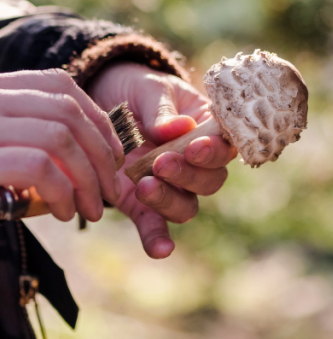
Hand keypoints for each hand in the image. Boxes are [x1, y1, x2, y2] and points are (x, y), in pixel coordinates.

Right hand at [0, 70, 122, 221]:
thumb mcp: (5, 146)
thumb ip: (34, 138)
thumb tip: (100, 157)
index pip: (59, 85)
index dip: (97, 120)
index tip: (114, 156)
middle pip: (67, 112)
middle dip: (101, 154)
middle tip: (111, 192)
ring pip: (59, 137)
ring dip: (87, 178)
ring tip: (91, 209)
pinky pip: (37, 166)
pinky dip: (62, 191)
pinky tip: (63, 212)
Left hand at [87, 62, 235, 257]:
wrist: (101, 99)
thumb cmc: (137, 89)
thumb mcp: (149, 88)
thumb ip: (161, 109)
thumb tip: (177, 128)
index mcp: (207, 130)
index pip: (224, 148)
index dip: (213, 152)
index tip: (193, 147)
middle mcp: (195, 163)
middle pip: (210, 181)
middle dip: (189, 175)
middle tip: (161, 162)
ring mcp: (170, 185)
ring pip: (187, 205)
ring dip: (170, 200)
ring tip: (145, 186)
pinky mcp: (142, 202)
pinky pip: (155, 225)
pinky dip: (158, 239)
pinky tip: (160, 251)